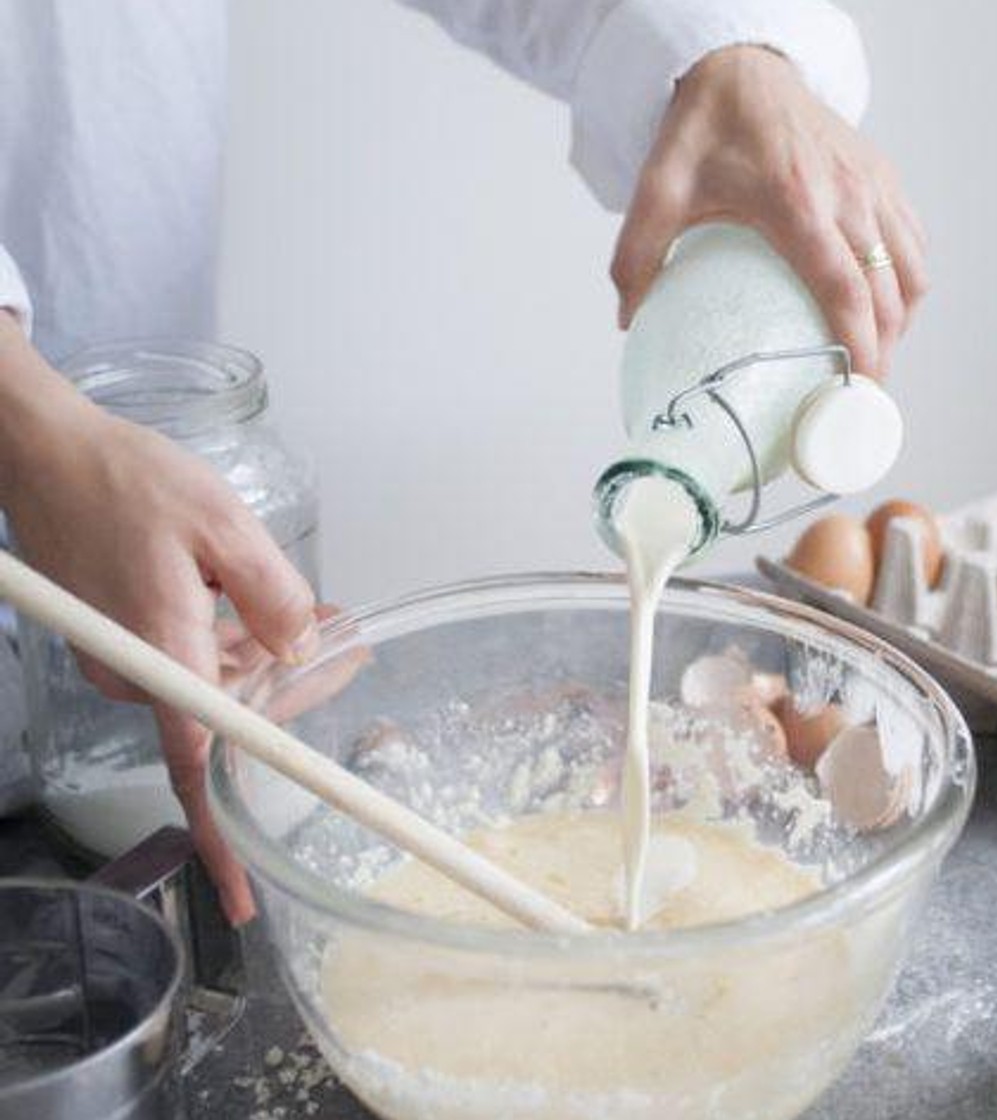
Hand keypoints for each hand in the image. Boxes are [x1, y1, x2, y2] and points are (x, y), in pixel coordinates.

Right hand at [0, 320, 316, 922]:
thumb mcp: (224, 525)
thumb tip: (303, 648)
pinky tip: (271, 616)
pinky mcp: (121, 636)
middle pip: (225, 719)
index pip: (197, 766)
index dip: (222, 837)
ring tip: (328, 622)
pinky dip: (235, 645)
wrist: (46, 449)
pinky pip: (188, 661)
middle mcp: (135, 671)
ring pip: (213, 686)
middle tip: (348, 651)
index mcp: (158, 652)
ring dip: (269, 664)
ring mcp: (123, 657)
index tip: (245, 895)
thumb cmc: (128, 479)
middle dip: (289, 696)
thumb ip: (273, 595)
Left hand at [612, 45, 927, 377]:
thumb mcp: (658, 189)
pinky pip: (912, 241)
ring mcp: (872, 185)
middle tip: (860, 391)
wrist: (741, 66)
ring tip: (873, 352)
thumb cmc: (705, 128)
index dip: (862, 347)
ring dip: (901, 319)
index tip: (859, 388)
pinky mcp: (882, 175)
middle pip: (890, 293)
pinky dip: (906, 281)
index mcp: (798, 206)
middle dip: (885, 349)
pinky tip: (883, 302)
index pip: (847, 291)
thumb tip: (630, 319)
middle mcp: (848, 196)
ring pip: (911, 270)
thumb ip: (636, 255)